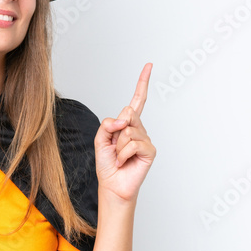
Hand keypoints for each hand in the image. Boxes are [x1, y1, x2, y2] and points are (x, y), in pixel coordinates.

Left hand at [94, 62, 155, 202]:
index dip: (142, 82)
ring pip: (127, 130)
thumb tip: (124, 118)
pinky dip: (122, 154)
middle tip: (114, 146)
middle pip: (128, 112)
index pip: (137, 100)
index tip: (149, 65)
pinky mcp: (150, 150)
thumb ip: (108, 124)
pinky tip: (124, 162)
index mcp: (127, 123)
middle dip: (116, 129)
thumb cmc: (107, 164)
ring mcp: (145, 138)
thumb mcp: (100, 139)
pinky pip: (132, 143)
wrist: (112, 184)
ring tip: (119, 157)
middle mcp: (138, 128)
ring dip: (117, 146)